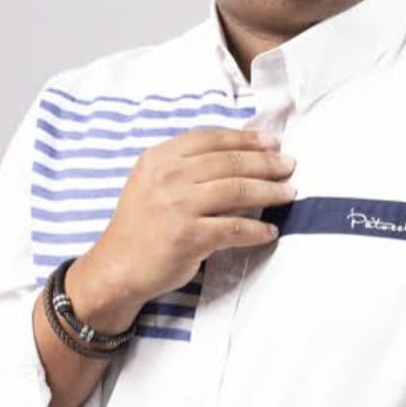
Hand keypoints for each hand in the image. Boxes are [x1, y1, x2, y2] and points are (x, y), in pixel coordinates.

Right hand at [63, 128, 294, 332]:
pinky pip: (235, 228)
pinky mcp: (188, 237)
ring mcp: (178, 207)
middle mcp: (168, 177)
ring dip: (270, 192)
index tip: (272, 142)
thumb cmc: (140, 225)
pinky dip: (258, 230)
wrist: (116, 267)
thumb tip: (240, 155)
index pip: (212, 139)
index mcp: (160, 158)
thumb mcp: (153, 182)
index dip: (247, 138)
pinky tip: (270, 231)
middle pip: (231, 162)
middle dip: (266, 163)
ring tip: (288, 193)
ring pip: (238, 191)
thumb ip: (187, 166)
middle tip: (289, 166)